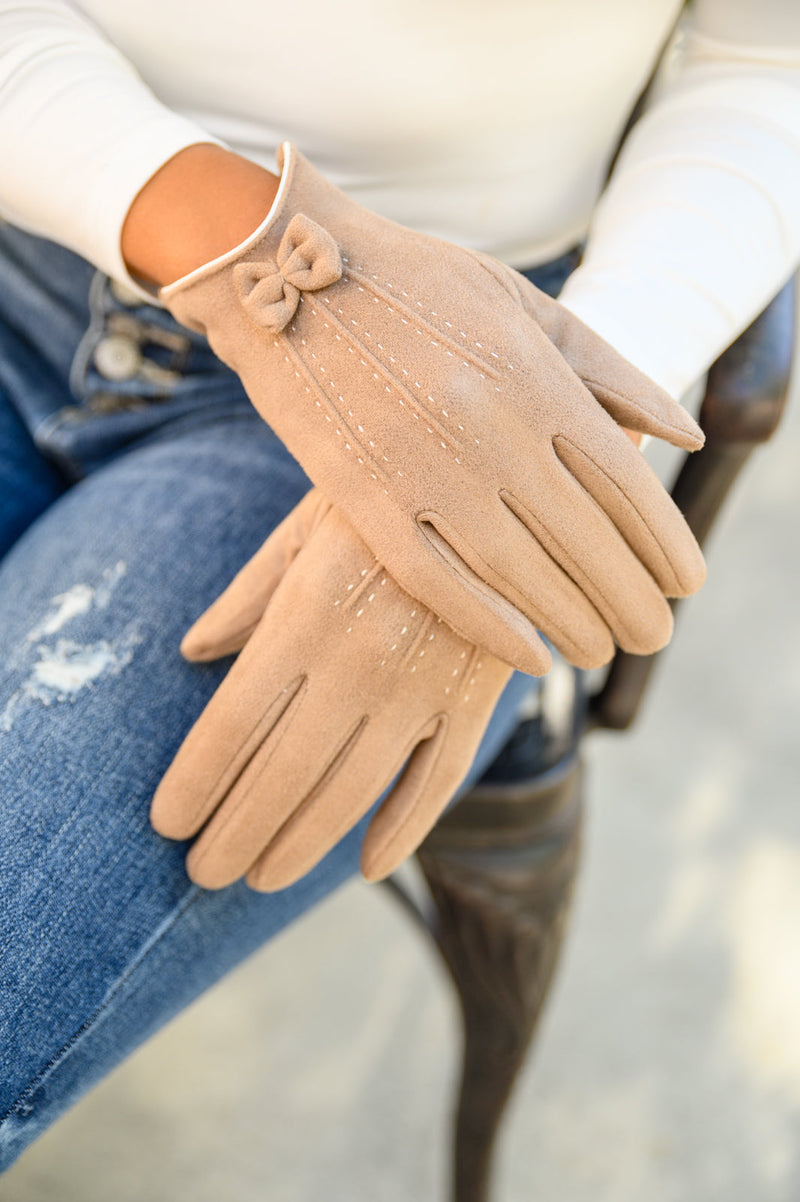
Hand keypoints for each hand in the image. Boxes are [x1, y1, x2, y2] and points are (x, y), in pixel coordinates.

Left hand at [150, 491, 511, 890]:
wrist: (495, 477)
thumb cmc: (382, 499)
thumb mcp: (303, 528)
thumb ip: (246, 597)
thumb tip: (192, 652)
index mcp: (305, 615)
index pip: (233, 724)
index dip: (196, 782)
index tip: (168, 823)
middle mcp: (359, 661)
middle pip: (282, 773)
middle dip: (235, 831)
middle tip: (203, 872)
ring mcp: (423, 685)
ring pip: (352, 792)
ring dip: (300, 844)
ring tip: (260, 877)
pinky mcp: (475, 696)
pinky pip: (439, 781)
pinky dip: (405, 831)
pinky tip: (368, 867)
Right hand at [160, 142, 705, 675]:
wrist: (288, 272)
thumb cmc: (418, 285)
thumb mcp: (526, 306)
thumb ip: (610, 372)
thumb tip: (686, 435)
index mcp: (535, 378)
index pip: (624, 482)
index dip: (664, 543)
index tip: (686, 583)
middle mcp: (490, 429)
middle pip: (584, 540)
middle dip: (630, 599)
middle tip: (652, 636)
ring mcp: (425, 468)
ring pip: (519, 572)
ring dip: (572, 622)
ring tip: (600, 651)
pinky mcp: (365, 498)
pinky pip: (436, 581)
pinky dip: (489, 626)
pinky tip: (529, 657)